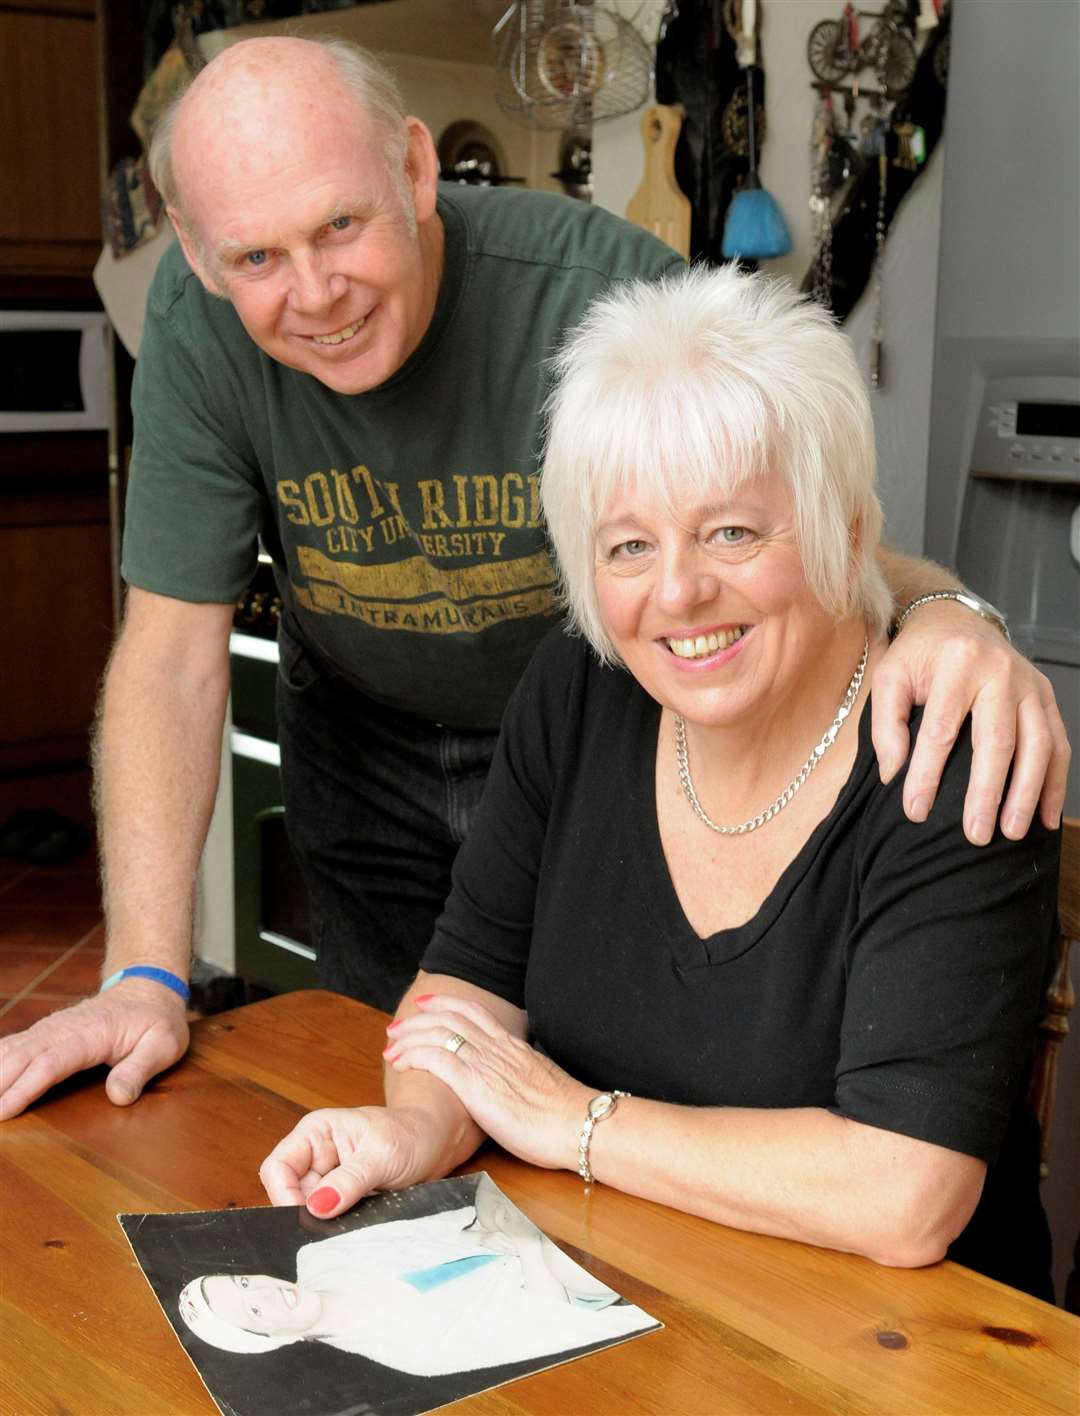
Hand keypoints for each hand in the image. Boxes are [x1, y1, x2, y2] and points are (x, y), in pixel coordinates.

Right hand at [0, 980, 188, 1119]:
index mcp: (91, 1034)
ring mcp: (50, 1030)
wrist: (147, 989)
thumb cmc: (156, 1021)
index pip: (51, 1063)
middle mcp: (63, 1029)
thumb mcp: (164, 1044)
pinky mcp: (43, 1034)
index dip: (25, 1087)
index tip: (3, 1111)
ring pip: (10, 1050)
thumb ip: (141, 1069)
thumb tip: (119, 1097)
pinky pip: (10, 1046)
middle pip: (21, 1057)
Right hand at [259, 1104, 445, 1215]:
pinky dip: (336, 1226)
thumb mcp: (383, 1155)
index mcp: (317, 1131)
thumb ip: (350, 1180)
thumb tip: (317, 1206)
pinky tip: (353, 1227)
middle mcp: (315, 1154)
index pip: (278, 1167)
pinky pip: (326, 1218)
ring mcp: (327, 1178)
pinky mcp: (340, 1198)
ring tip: (351, 1222)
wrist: (435, 1143)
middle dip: (306, 1212)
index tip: (306, 1217)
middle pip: (288, 1193)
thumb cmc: (411, 1135)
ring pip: (306, 1210)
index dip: (283, 1195)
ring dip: (323, 1222)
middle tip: (331, 1227)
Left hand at [384, 994, 589, 1171]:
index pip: (474, 1012)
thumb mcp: (542, 1085)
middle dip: (418, 1019)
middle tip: (397, 1028)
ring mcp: (486, 1063)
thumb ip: (523, 1078)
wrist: (577, 1124)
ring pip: (438, 1032)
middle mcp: (497, 1048)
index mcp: (513, 1046)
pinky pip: (436, 1057)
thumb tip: (517, 1087)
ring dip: (409, 1036)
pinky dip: (414, 1054)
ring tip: (392, 1047)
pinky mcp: (475, 1085)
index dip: (446, 1005)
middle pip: (450, 1017)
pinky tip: (402, 1063)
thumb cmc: (566, 1116)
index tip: (426, 1006)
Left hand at [871, 606, 1069, 844]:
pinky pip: (1058, 742)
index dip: (927, 775)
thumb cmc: (917, 654)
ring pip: (1038, 744)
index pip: (941, 730)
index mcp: (956, 664)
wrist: (955, 618)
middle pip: (997, 741)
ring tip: (1012, 832)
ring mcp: (1029, 683)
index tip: (915, 812)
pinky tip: (1045, 816)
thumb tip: (894, 775)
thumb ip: (886, 724)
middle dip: (987, 793)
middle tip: (975, 835)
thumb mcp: (889, 677)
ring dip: (1027, 794)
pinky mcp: (1045, 695)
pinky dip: (1055, 782)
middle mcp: (999, 672)